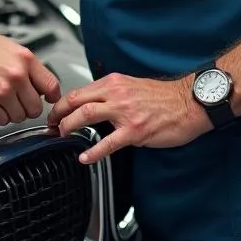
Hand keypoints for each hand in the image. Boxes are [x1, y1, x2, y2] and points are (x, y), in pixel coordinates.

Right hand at [0, 27, 61, 125]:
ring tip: (1, 100)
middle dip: (27, 107)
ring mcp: (2, 91)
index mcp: (24, 59)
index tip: (48, 100)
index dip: (50, 96)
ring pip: (19, 117)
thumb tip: (39, 82)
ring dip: (11, 113)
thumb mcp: (8, 47)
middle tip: (18, 102)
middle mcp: (16, 75)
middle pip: (35, 107)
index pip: (51, 86)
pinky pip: (1, 121)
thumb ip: (26, 65)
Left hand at [47, 73, 211, 162]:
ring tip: (61, 135)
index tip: (54, 113)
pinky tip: (85, 157)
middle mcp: (116, 93)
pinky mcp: (135, 131)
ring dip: (68, 126)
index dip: (62, 103)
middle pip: (76, 101)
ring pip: (86, 115)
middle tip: (50, 125)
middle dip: (58, 114)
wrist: (189, 102)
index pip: (79, 91)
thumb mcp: (132, 85)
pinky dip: (93, 151)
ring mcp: (125, 112)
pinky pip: (109, 142)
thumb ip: (112, 93)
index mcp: (114, 83)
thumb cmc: (164, 97)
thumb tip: (93, 102)